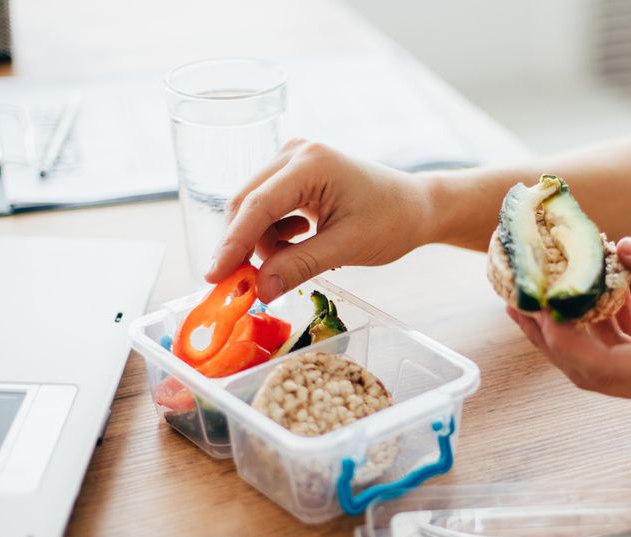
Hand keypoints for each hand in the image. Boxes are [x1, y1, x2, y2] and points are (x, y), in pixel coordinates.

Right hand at [206, 138, 437, 300]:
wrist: (417, 206)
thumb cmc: (392, 221)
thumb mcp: (347, 248)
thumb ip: (300, 266)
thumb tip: (259, 289)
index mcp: (311, 163)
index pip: (257, 206)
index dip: (233, 244)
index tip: (214, 277)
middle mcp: (296, 153)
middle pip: (246, 203)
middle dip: (243, 246)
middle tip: (243, 286)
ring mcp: (293, 160)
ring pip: (254, 209)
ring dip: (265, 243)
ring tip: (298, 258)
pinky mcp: (294, 174)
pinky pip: (267, 208)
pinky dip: (275, 234)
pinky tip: (302, 240)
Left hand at [507, 238, 630, 416]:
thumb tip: (619, 246)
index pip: (594, 365)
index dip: (557, 337)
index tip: (532, 303)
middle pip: (587, 374)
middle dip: (549, 338)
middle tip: (518, 302)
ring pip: (605, 372)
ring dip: (576, 337)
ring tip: (547, 299)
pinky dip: (611, 338)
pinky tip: (609, 303)